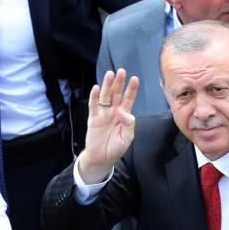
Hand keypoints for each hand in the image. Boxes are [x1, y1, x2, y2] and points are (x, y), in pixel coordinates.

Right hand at [79, 69, 138, 183]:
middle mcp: (113, 111)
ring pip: (105, 96)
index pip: (129, 99)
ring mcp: (103, 114)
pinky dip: (94, 97)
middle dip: (119, 83)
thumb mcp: (127, 137)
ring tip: (110, 74)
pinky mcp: (93, 118)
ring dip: (107, 85)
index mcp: (124, 115)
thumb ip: (129, 124)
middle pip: (117, 94)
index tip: (135, 79)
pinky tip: (95, 88)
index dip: (131, 89)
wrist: (102, 158)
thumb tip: (125, 112)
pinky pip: (93, 106)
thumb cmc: (116, 148)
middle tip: (122, 71)